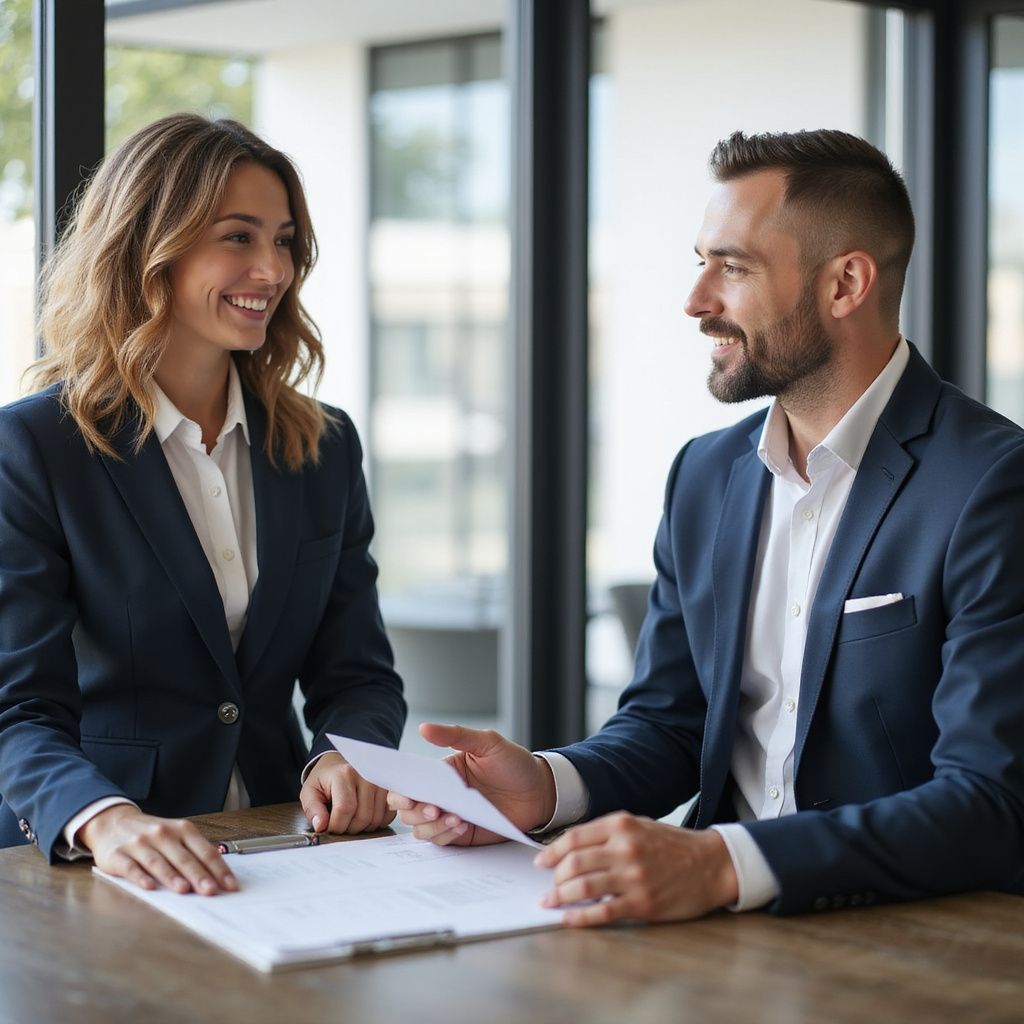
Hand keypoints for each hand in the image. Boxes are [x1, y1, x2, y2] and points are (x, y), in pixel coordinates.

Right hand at [79, 804, 236, 895]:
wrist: (112, 821)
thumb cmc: (150, 833)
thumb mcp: (175, 835)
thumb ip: (192, 852)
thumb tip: (215, 877)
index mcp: (182, 829)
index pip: (205, 851)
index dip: (219, 869)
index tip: (230, 885)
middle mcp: (162, 834)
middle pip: (184, 858)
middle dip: (200, 875)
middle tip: (212, 891)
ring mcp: (139, 844)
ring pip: (159, 862)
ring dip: (172, 877)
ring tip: (184, 890)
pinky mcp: (117, 855)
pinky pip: (130, 867)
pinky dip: (140, 877)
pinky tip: (149, 886)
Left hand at [300, 752, 395, 833]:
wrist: (341, 764)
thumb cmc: (326, 779)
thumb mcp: (310, 791)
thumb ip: (312, 809)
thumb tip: (321, 826)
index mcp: (344, 774)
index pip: (345, 809)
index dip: (336, 826)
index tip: (330, 827)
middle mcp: (366, 775)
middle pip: (362, 817)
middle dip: (349, 829)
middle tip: (340, 823)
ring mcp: (381, 782)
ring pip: (375, 819)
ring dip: (362, 828)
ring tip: (351, 819)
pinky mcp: (390, 790)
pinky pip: (387, 816)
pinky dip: (376, 823)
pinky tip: (364, 816)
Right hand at [386, 723, 555, 845]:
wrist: (541, 791)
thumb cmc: (514, 763)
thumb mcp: (487, 742)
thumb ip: (455, 735)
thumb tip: (424, 727)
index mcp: (442, 772)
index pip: (409, 782)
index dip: (400, 790)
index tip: (407, 795)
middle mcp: (441, 795)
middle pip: (408, 810)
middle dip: (415, 812)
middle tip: (433, 809)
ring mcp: (451, 816)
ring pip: (422, 829)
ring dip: (432, 826)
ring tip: (455, 818)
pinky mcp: (463, 835)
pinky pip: (442, 842)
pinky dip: (446, 836)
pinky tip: (462, 825)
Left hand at [534, 812, 738, 925]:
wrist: (711, 864)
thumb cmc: (673, 845)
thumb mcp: (640, 825)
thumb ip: (608, 834)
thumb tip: (573, 849)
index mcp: (621, 826)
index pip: (574, 839)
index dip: (552, 852)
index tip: (541, 863)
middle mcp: (625, 849)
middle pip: (574, 864)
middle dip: (554, 878)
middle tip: (548, 887)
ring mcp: (633, 877)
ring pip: (583, 887)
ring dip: (560, 897)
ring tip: (550, 902)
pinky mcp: (643, 903)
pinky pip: (602, 912)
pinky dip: (580, 917)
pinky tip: (569, 919)